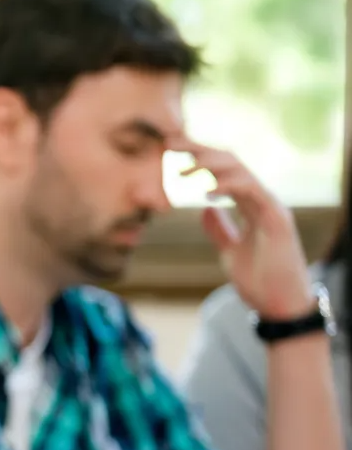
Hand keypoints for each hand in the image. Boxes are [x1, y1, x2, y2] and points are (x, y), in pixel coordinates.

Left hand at [174, 138, 312, 319]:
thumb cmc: (259, 281)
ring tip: (184, 168)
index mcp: (250, 206)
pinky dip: (231, 186)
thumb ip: (219, 229)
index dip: (199, 158)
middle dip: (201, 150)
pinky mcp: (278, 219)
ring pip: (242, 171)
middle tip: (171, 143)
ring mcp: (271, 207)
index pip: (223, 172)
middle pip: (231, 163)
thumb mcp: (229, 251)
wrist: (279, 306)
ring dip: (211, 164)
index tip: (171, 151)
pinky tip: (209, 189)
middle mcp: (261, 200)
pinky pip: (254, 192)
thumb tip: (204, 209)